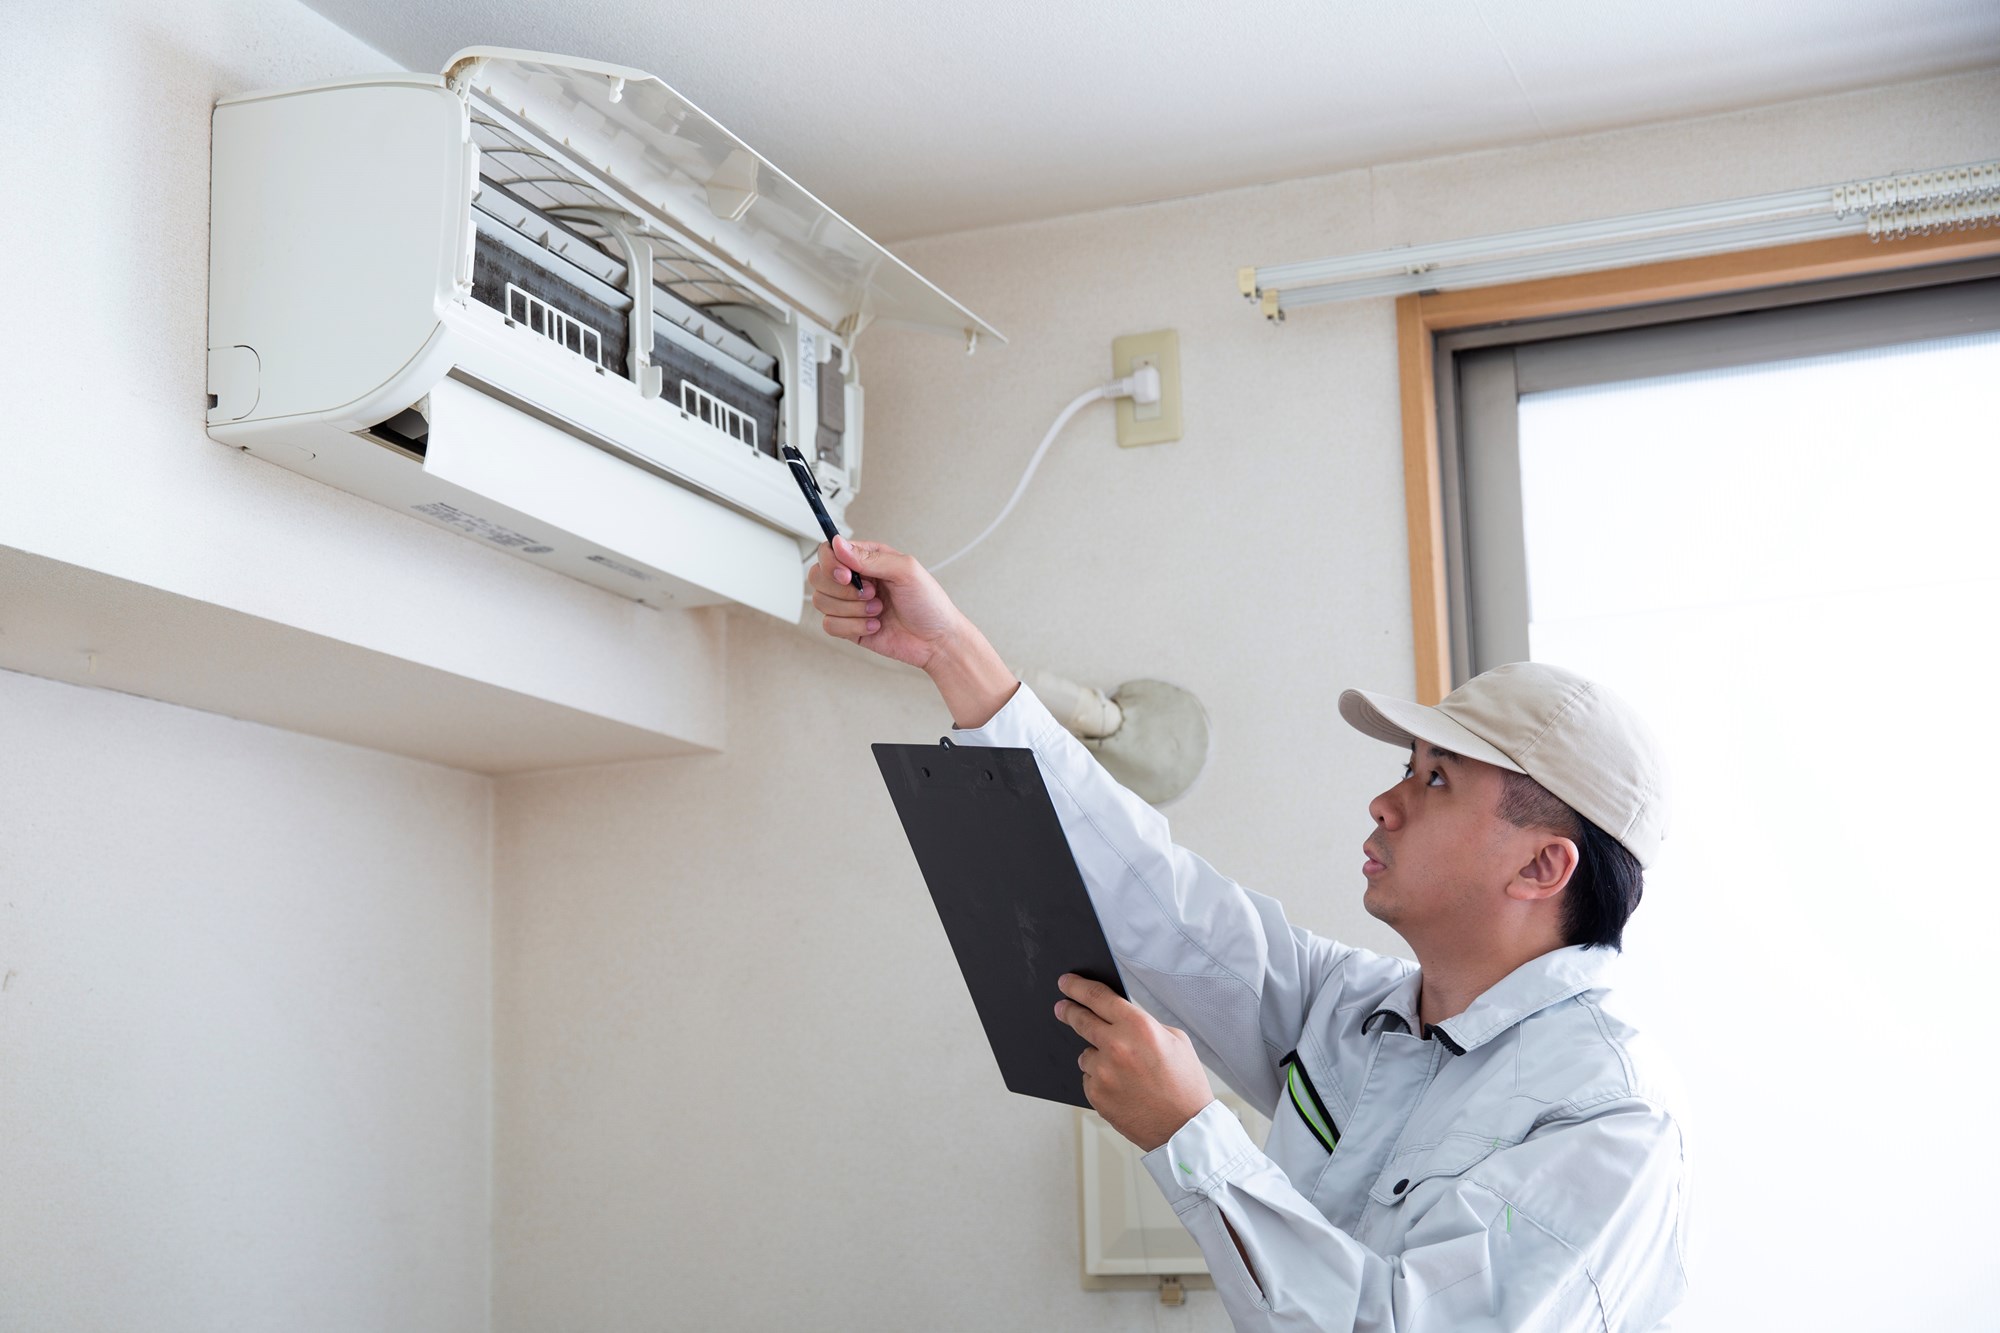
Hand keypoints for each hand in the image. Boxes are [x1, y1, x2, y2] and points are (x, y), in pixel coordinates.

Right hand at [808, 535, 1017, 727]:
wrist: (936, 640)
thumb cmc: (929, 603)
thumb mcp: (906, 571)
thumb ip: (870, 558)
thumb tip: (839, 544)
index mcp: (867, 559)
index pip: (829, 551)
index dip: (831, 564)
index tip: (847, 576)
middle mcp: (855, 579)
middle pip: (817, 576)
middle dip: (843, 591)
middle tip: (872, 594)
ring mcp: (850, 604)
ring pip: (821, 602)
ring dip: (852, 610)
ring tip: (878, 610)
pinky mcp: (848, 627)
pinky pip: (830, 625)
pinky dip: (853, 627)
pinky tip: (874, 626)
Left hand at [1055, 973, 1213, 1151]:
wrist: (1184, 1128)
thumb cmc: (1184, 1083)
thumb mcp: (1175, 1040)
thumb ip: (1144, 1024)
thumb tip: (1118, 1017)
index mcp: (1138, 1026)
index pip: (1097, 996)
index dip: (1077, 986)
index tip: (1066, 982)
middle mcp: (1116, 1046)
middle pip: (1080, 1019)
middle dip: (1068, 1010)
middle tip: (1061, 1007)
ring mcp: (1103, 1073)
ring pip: (1085, 1054)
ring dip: (1097, 1056)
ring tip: (1124, 1072)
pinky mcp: (1096, 1095)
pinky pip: (1090, 1078)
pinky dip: (1101, 1080)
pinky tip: (1123, 1089)